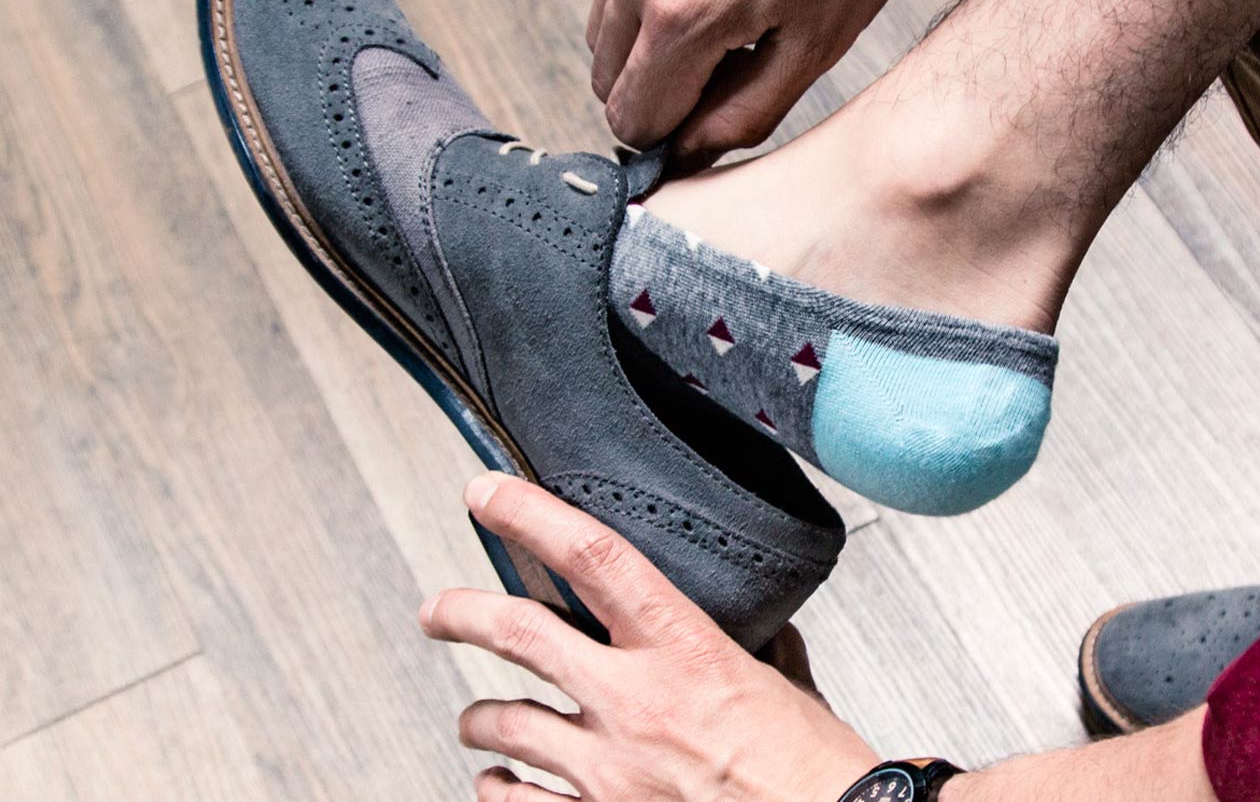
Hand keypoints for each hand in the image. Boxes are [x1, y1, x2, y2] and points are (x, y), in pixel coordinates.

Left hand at [420, 474, 879, 800]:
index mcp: (688, 650)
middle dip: (462, 613)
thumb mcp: (786, 684)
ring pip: (503, 723)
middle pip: (518, 634)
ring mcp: (609, 772)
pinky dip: (496, 787)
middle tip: (439, 610)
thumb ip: (757, 650)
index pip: (594, 557)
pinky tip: (497, 780)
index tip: (488, 494)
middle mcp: (636, 704)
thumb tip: (757, 632)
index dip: (529, 515)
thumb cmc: (813, 771)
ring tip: (475, 718)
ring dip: (480, 718)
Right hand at [587, 0, 982, 163]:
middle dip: (658, 99)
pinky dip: (654, 6)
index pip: (632, 120)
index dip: (672, 139)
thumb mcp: (820, 40)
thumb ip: (748, 110)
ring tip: (728, 35)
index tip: (714, 126)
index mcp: (681, 16)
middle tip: (729, 81)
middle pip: (606, 82)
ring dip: (651, 53)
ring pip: (606, 32)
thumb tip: (695, 151)